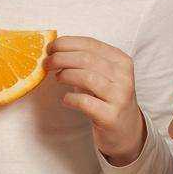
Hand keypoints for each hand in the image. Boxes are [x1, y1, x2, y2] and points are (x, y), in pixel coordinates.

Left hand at [45, 36, 145, 163]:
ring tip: (57, 78)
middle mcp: (123, 76)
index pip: (90, 44)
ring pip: (87, 77)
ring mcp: (119, 96)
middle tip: (47, 63)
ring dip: (66, 75)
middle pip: (86, 58)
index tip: (50, 47)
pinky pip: (85, 102)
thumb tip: (55, 49)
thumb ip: (85, 61)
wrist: (126, 130)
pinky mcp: (111, 115)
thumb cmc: (107, 98)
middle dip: (61, 58)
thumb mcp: (103, 75)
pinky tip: (65, 99)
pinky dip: (70, 98)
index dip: (67, 43)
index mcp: (121, 60)